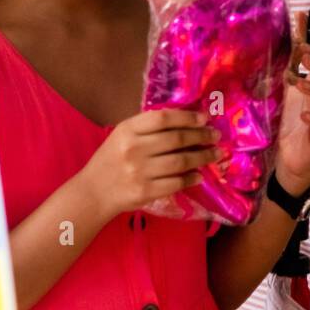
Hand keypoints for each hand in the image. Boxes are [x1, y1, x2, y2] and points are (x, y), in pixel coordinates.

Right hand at [79, 108, 222, 218]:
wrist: (93, 192)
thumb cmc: (112, 159)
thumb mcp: (123, 135)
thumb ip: (148, 127)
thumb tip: (187, 121)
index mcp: (128, 130)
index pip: (163, 118)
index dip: (187, 117)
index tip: (204, 118)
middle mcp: (133, 149)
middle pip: (177, 139)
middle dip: (201, 136)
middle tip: (215, 136)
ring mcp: (139, 172)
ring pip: (180, 161)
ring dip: (202, 157)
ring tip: (215, 154)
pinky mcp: (145, 192)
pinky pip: (176, 183)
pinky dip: (191, 178)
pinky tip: (199, 175)